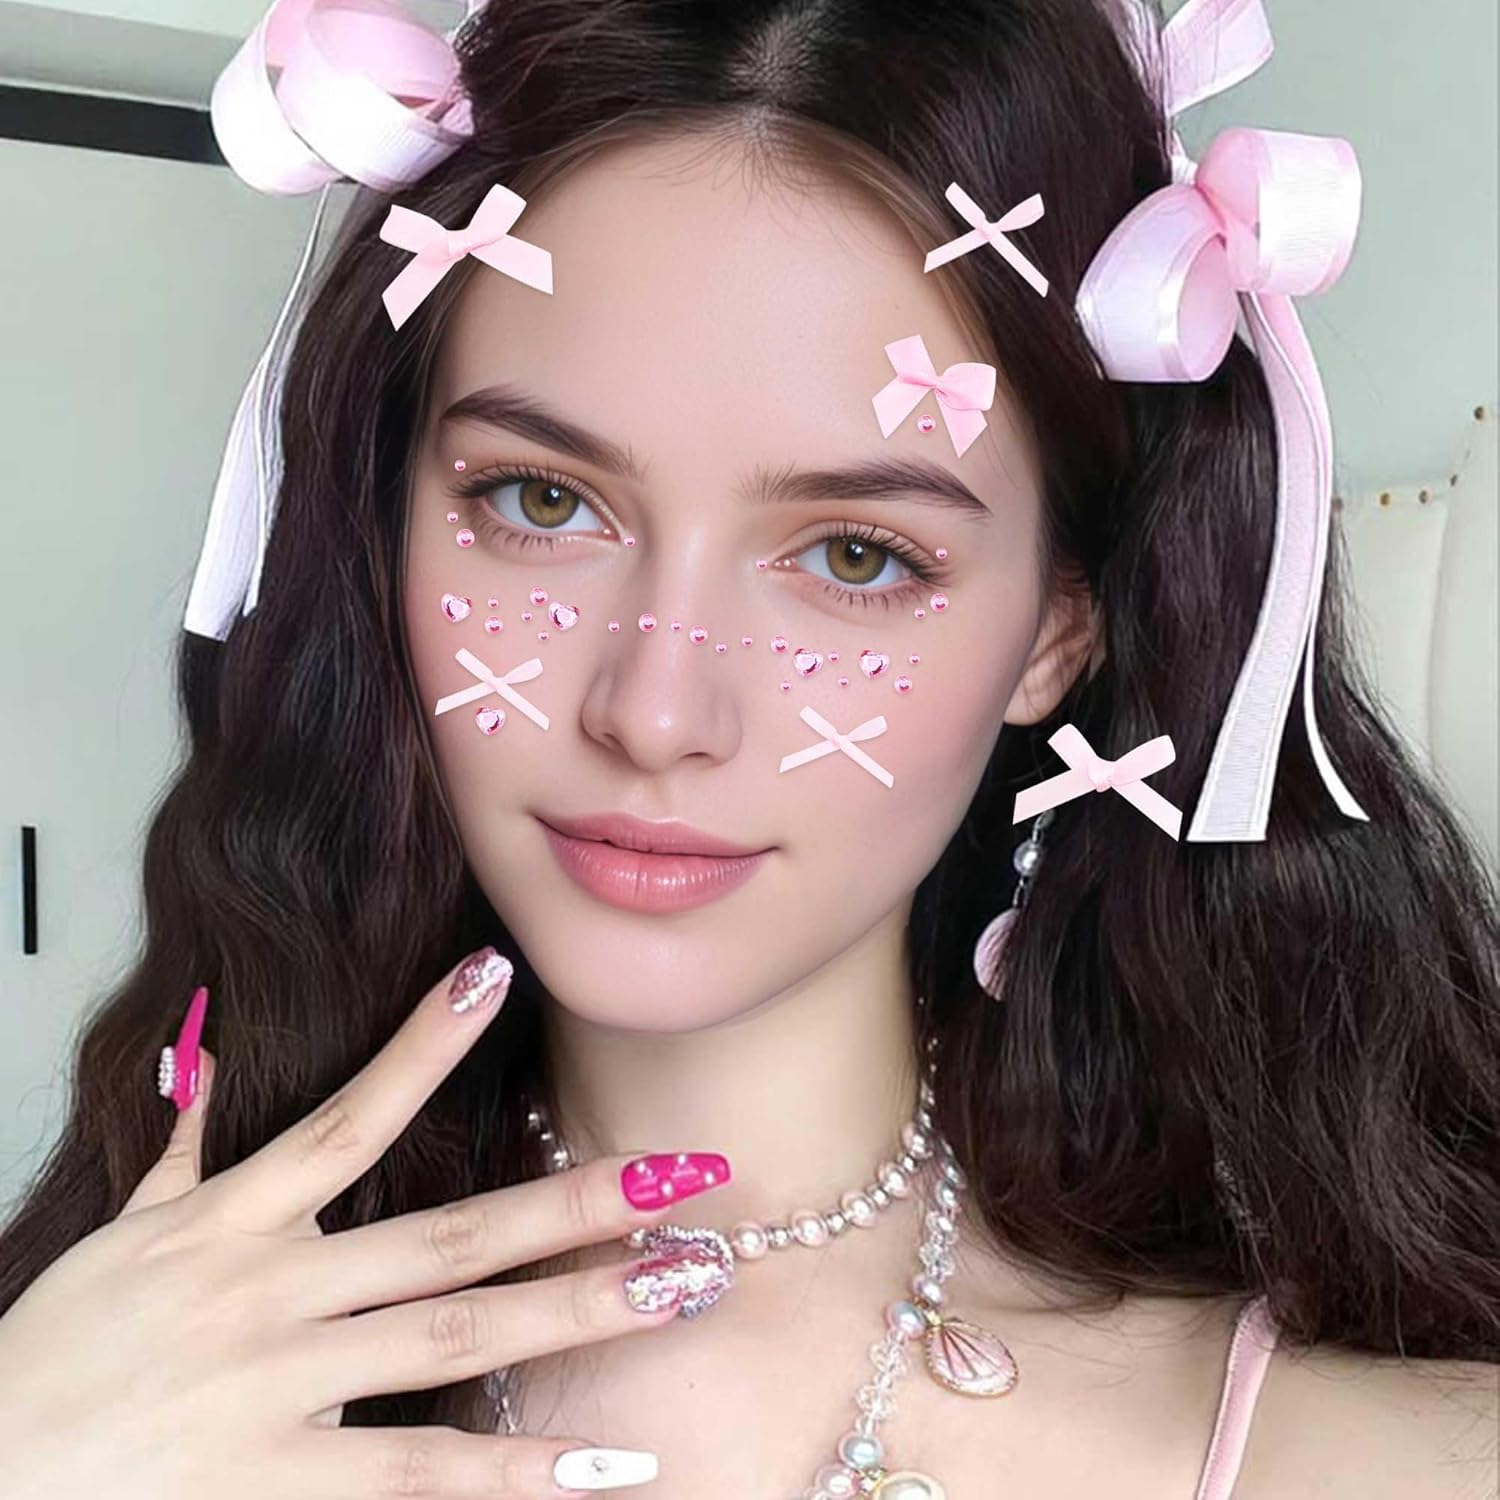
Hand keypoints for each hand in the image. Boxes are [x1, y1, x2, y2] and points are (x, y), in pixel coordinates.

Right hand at [0, 946, 726, 1497]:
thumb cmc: (47, 1358)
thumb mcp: (112, 1237)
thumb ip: (177, 1150)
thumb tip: (195, 1052)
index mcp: (236, 1221)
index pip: (353, 1112)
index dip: (426, 1041)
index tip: (496, 975)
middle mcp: (273, 1289)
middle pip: (453, 1232)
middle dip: (578, 1204)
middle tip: (688, 1181)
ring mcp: (280, 1383)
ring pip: (456, 1334)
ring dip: (581, 1307)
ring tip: (686, 1285)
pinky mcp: (274, 1477)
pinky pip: (415, 1472)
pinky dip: (514, 1472)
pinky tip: (605, 1466)